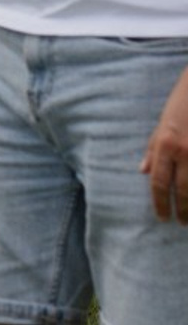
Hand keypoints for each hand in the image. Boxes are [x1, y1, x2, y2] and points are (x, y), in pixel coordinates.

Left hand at [142, 65, 187, 221]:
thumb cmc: (181, 104)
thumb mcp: (161, 124)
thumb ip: (153, 148)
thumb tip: (142, 171)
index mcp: (165, 144)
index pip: (158, 181)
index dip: (159, 202)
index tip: (161, 217)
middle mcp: (184, 152)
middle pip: (182, 190)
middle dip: (181, 210)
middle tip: (180, 223)